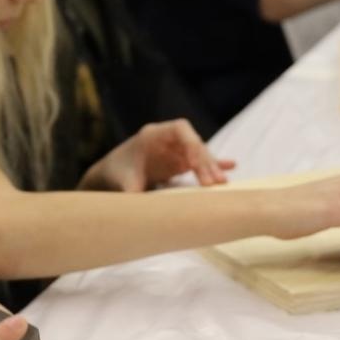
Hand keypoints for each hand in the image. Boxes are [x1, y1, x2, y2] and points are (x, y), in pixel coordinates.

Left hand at [79, 119, 235, 191]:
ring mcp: (175, 151)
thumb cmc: (115, 174)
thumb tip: (139, 210)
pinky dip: (213, 165)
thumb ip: (131, 192)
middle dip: (205, 161)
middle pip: (193, 144)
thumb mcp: (123, 183)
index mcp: (152, 135)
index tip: (196, 163)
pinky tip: (230, 168)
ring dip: (211, 168)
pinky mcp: (179, 163)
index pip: (180, 128)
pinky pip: (200, 162)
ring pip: (199, 155)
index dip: (192, 143)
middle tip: (213, 183)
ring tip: (221, 184)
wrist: (109, 176)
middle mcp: (167, 140)